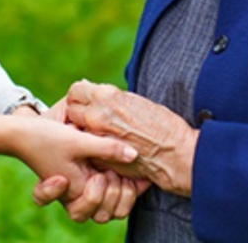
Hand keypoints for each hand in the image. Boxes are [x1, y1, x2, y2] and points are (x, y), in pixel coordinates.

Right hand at [28, 95, 149, 222]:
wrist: (23, 133)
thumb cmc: (46, 136)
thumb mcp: (78, 140)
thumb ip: (107, 148)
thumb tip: (135, 155)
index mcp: (74, 192)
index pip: (101, 207)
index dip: (109, 190)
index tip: (101, 173)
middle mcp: (77, 196)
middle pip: (104, 213)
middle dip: (113, 194)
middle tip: (107, 173)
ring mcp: (80, 190)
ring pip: (107, 209)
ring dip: (115, 194)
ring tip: (111, 173)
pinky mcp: (84, 180)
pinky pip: (106, 195)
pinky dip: (118, 189)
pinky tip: (122, 174)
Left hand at [66, 80, 198, 196]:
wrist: (176, 155)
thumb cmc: (162, 125)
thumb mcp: (135, 101)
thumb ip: (112, 98)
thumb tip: (97, 94)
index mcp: (108, 97)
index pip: (76, 90)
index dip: (81, 95)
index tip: (87, 100)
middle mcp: (97, 115)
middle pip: (71, 109)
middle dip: (78, 111)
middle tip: (90, 117)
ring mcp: (97, 138)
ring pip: (77, 129)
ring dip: (83, 129)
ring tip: (98, 132)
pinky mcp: (100, 157)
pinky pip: (87, 147)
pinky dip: (91, 146)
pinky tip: (104, 147)